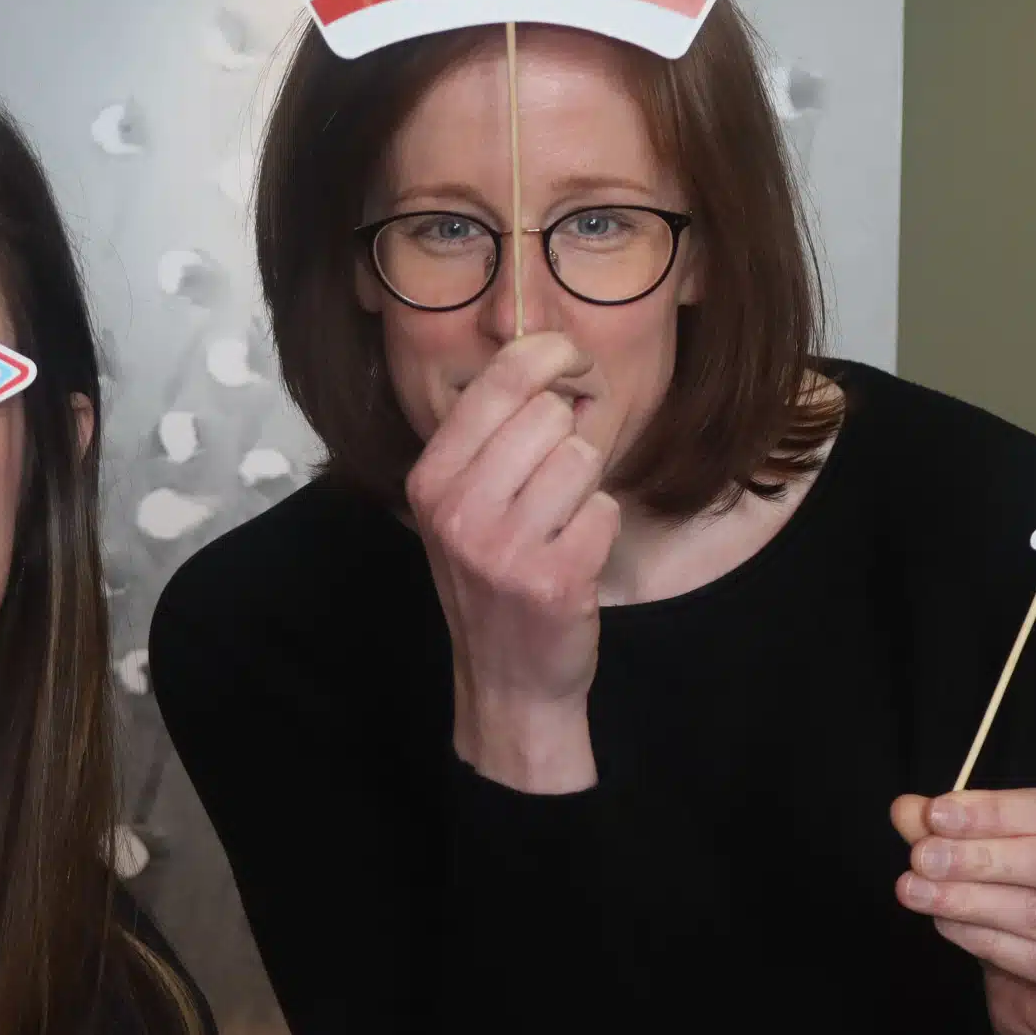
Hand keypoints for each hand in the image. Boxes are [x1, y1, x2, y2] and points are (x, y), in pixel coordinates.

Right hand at [404, 332, 619, 793]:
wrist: (507, 679)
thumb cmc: (491, 579)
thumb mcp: (461, 505)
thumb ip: (492, 436)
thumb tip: (552, 357)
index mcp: (431, 478)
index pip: (500, 379)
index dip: (552, 354)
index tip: (573, 363)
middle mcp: (459, 509)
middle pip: (550, 414)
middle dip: (568, 435)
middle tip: (558, 475)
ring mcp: (505, 547)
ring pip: (581, 457)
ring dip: (584, 485)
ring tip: (560, 522)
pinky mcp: (554, 579)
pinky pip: (604, 508)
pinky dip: (600, 527)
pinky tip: (574, 555)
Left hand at [891, 789, 1035, 1034]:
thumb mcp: (997, 861)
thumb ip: (959, 832)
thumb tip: (907, 808)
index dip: (996, 811)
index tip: (936, 814)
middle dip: (983, 857)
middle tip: (922, 857)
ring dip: (973, 899)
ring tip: (918, 892)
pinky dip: (990, 941)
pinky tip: (948, 927)